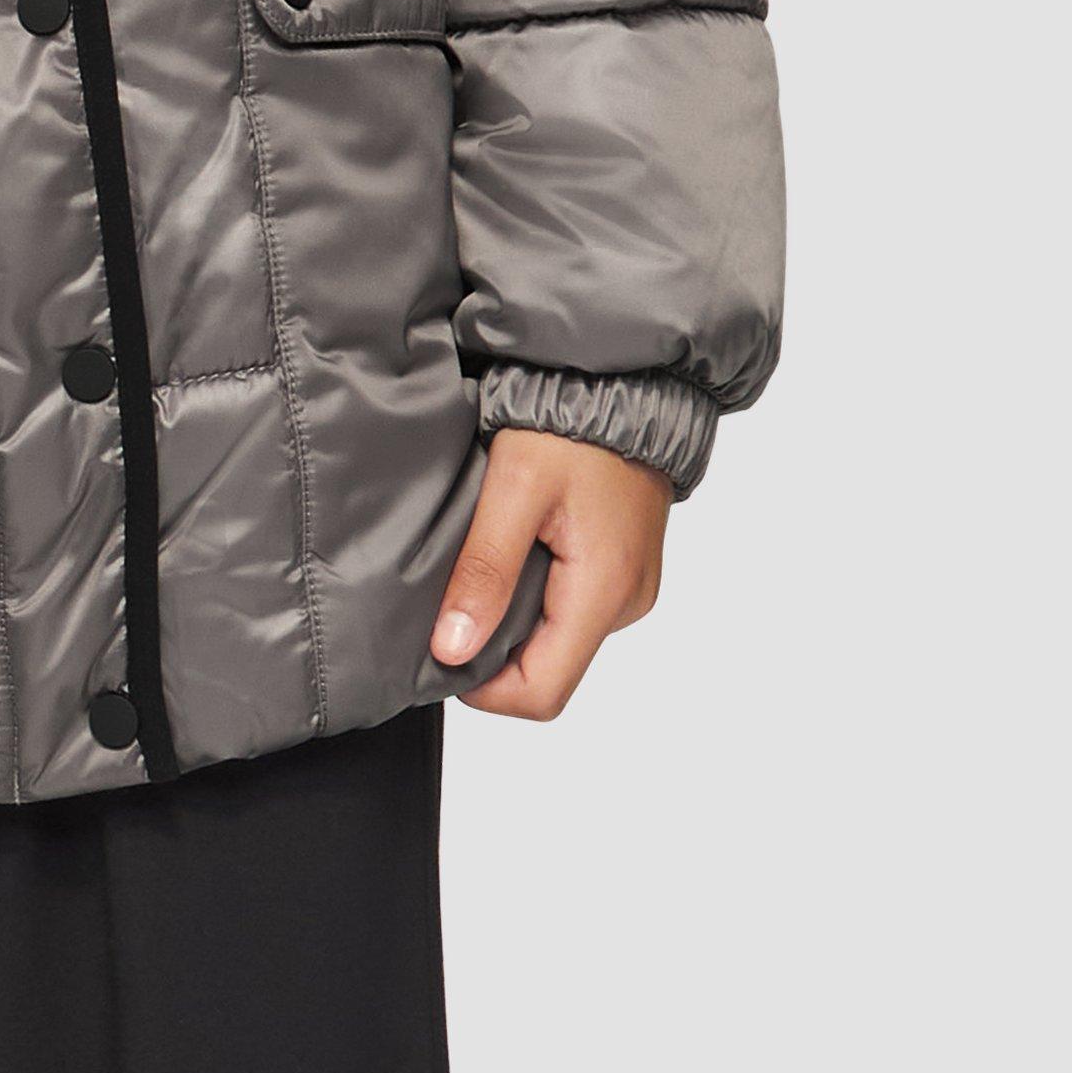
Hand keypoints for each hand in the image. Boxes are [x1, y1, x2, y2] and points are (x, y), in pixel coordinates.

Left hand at [430, 428, 669, 719]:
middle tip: (451, 601)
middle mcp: (626, 602)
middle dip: (494, 652)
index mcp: (603, 591)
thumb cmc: (571, 424)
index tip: (441, 651)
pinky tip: (513, 551)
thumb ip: (485, 570)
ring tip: (482, 566)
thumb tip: (452, 649)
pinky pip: (574, 607)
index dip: (485, 690)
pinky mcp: (624, 568)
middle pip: (550, 670)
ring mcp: (630, 586)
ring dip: (514, 620)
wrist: (624, 380)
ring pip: (560, 639)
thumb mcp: (514, 489)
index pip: (543, 692)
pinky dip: (536, 595)